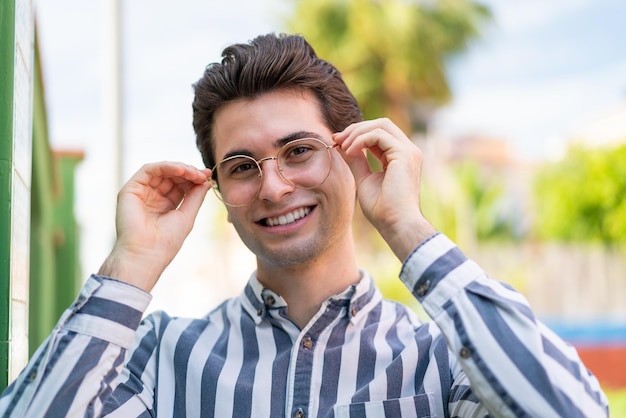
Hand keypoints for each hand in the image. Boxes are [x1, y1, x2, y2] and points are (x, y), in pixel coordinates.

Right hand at [98, 161, 210, 290]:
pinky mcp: (131, 189)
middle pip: (172, 175)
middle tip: (203, 174)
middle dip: (189, 172)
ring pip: (161, 170)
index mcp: (165, 205)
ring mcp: (141, 192)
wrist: (146, 254)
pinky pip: (149, 169)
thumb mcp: (186, 216)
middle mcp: (152, 197)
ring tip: (194, 173)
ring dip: (180, 168)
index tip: (208, 175)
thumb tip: (206, 181)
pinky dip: (166, 166)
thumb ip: (195, 197)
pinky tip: (181, 170)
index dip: (194, 178)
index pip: (180, 185)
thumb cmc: (166, 242)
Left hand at [333, 119, 435, 259]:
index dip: (357, 134)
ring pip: (381, 125)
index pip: (379, 134)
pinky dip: (360, 140)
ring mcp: (409, 151)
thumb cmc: (383, 210)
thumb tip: (341, 145)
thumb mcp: (364, 179)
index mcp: (400, 157)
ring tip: (342, 147)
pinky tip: (350, 151)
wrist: (396, 225)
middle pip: (382, 124)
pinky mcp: (405, 154)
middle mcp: (408, 151)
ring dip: (357, 133)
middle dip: (356, 128)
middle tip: (338, 139)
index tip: (337, 141)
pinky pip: (378, 135)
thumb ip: (356, 161)